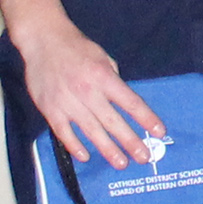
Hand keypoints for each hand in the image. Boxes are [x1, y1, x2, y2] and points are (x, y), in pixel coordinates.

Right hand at [9, 9, 161, 168]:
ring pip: (91, 131)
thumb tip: (123, 101)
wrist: (43, 40)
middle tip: (144, 157)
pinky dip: (74, 146)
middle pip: (113, 122)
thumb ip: (113, 79)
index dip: (146, 118)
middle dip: (131, 141)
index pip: (130, 102)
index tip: (159, 132)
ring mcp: (68, 102)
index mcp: (104, 76)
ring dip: (108, 150)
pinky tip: (85, 156)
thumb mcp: (103, 57)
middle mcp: (87, 91)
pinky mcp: (51, 109)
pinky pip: (64, 133)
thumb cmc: (76, 48)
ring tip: (121, 163)